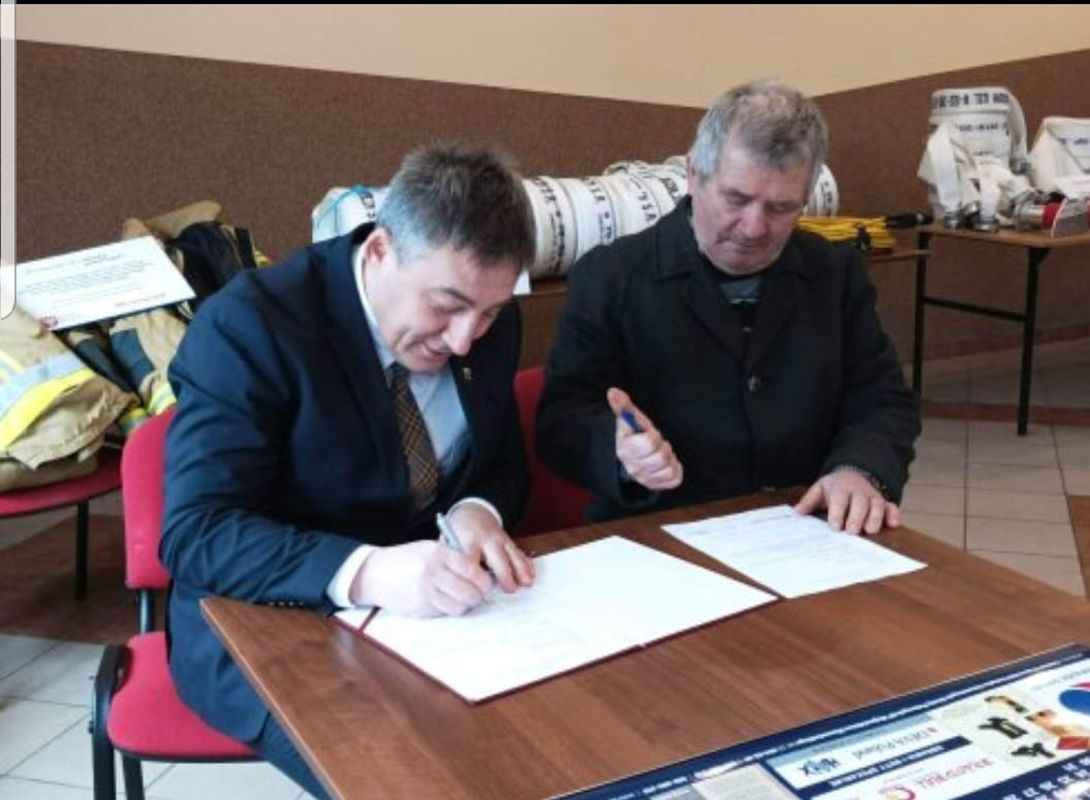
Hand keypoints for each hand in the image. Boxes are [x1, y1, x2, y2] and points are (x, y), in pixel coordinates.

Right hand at [351, 540, 493, 616]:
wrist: (376, 573)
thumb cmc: (406, 560)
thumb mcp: (430, 550)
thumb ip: (453, 559)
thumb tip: (480, 575)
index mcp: (440, 553)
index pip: (473, 571)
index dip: (484, 580)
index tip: (485, 583)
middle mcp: (434, 572)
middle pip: (471, 592)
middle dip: (478, 596)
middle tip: (476, 594)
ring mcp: (427, 591)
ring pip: (460, 606)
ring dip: (464, 605)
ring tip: (460, 598)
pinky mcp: (421, 607)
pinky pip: (445, 612)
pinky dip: (449, 609)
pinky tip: (443, 601)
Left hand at [447, 502, 534, 592]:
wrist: (470, 516)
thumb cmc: (457, 539)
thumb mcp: (449, 549)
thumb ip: (455, 567)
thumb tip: (462, 593)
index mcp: (466, 543)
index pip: (470, 562)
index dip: (476, 578)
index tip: (480, 592)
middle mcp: (484, 539)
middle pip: (497, 557)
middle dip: (504, 574)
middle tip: (509, 591)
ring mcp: (499, 539)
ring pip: (512, 553)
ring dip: (520, 569)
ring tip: (526, 583)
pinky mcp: (508, 541)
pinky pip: (519, 552)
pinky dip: (526, 564)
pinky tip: (530, 575)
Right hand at [607, 387, 682, 490]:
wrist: (630, 455)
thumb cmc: (633, 434)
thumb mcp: (629, 418)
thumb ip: (622, 406)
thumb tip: (612, 391)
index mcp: (626, 449)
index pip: (650, 443)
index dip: (654, 436)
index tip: (650, 432)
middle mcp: (633, 467)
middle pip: (661, 458)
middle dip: (663, 447)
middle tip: (657, 443)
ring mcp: (644, 478)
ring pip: (668, 469)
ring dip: (669, 458)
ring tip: (660, 452)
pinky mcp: (655, 485)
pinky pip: (674, 479)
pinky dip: (675, 469)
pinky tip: (667, 463)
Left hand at [794, 469, 900, 534]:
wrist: (853, 475)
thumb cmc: (834, 487)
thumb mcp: (820, 489)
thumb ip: (809, 501)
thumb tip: (797, 512)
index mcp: (841, 487)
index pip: (840, 499)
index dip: (838, 512)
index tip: (834, 526)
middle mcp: (859, 491)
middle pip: (860, 503)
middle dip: (856, 517)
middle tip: (851, 532)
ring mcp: (872, 496)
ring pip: (877, 505)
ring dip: (875, 518)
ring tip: (870, 531)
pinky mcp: (883, 502)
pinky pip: (891, 507)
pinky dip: (894, 514)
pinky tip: (893, 524)